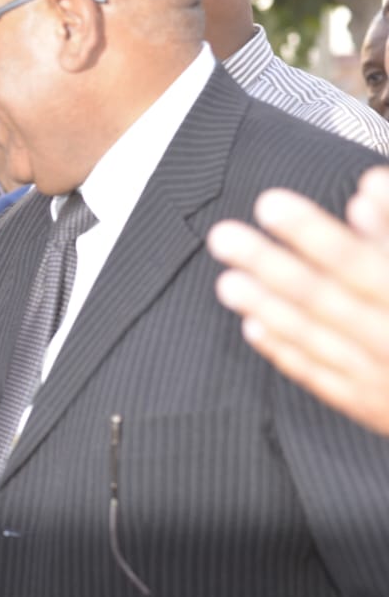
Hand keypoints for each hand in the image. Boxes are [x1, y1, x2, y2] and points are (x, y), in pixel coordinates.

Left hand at [207, 167, 388, 434]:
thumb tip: (365, 189)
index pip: (357, 263)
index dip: (312, 233)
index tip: (269, 203)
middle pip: (324, 299)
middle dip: (270, 266)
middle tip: (223, 236)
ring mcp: (383, 378)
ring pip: (314, 339)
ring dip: (266, 308)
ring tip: (227, 281)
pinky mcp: (371, 407)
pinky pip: (320, 377)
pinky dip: (285, 351)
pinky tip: (253, 325)